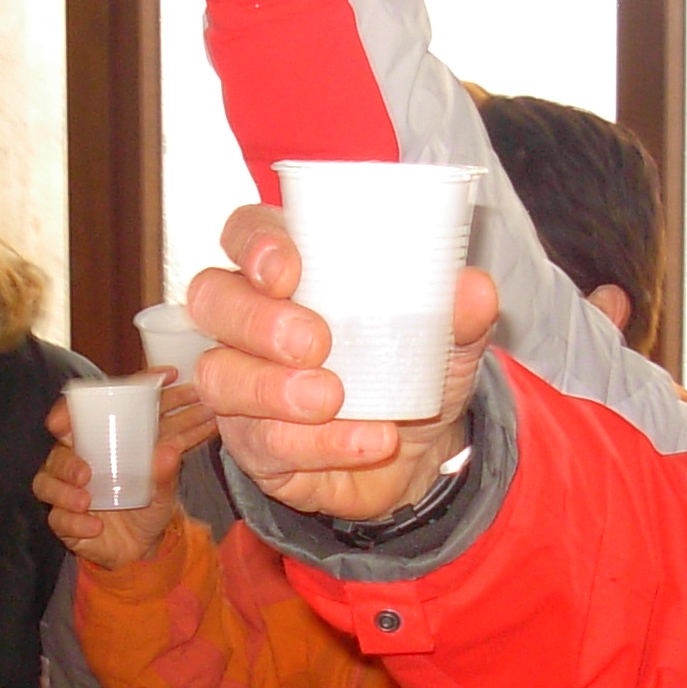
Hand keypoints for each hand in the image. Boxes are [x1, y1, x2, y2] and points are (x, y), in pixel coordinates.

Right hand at [34, 377, 215, 569]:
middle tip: (86, 472)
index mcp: (97, 445)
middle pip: (56, 452)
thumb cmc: (149, 504)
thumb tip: (171, 451)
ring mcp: (66, 493)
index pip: (75, 419)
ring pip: (46, 484)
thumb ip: (167, 472)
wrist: (145, 547)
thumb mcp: (165, 488)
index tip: (62, 418)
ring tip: (86, 501)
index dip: (66, 412)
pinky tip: (95, 526)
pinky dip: (75, 522)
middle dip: (66, 461)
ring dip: (63, 492)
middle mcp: (76, 464)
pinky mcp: (65, 521)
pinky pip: (58, 519)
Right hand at [189, 203, 495, 520]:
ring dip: (274, 389)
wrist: (417, 454)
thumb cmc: (409, 370)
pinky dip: (320, 444)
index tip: (287, 270)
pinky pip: (264, 444)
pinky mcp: (252, 445)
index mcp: (289, 273)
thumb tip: (474, 289)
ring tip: (332, 399)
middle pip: (212, 299)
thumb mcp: (445, 339)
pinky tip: (368, 440)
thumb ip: (457, 313)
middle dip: (257, 319)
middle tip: (314, 341)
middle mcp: (249, 322)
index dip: (254, 243)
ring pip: (221, 377)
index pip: (244, 233)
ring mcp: (241, 383)